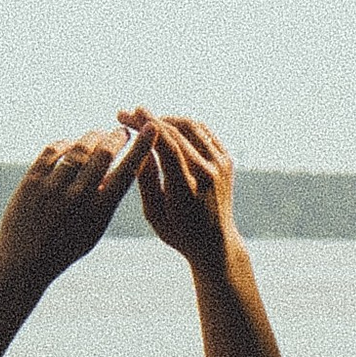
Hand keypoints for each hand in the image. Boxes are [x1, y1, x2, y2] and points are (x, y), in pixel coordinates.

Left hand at [0, 127, 146, 290]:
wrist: (23, 262)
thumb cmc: (65, 246)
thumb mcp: (93, 229)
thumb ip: (106, 199)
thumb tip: (117, 168)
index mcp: (98, 212)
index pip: (126, 172)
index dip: (141, 147)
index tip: (151, 128)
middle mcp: (77, 198)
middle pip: (103, 153)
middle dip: (116, 137)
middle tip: (121, 131)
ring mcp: (52, 189)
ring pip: (79, 148)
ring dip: (93, 137)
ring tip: (99, 135)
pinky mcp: (31, 182)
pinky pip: (52, 151)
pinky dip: (65, 143)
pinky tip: (71, 144)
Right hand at [120, 109, 241, 279]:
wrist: (215, 243)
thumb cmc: (178, 231)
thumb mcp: (154, 213)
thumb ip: (146, 179)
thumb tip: (138, 146)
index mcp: (186, 190)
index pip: (167, 147)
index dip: (147, 126)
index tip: (129, 114)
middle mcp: (208, 173)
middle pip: (177, 132)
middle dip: (150, 119)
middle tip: (128, 114)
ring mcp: (221, 165)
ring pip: (192, 127)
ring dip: (167, 119)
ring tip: (146, 121)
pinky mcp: (226, 160)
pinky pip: (203, 132)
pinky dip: (184, 125)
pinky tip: (168, 128)